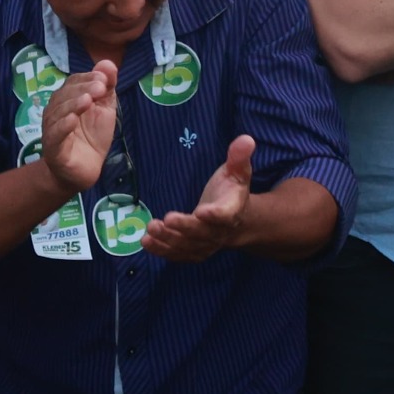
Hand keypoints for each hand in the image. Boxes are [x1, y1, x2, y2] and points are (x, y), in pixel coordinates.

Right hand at [39, 60, 117, 193]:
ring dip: (73, 104)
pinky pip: (55, 135)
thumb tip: (107, 62)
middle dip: (83, 89)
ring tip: (88, 100)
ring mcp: (53, 130)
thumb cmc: (92, 136)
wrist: (85, 170)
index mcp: (67, 99)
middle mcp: (56, 111)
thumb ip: (107, 86)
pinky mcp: (53, 149)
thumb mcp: (105, 107)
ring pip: (58, 113)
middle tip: (100, 88)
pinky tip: (73, 120)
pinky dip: (63, 126)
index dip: (88, 78)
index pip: (73, 82)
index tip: (104, 78)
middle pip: (64, 95)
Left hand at [142, 135, 254, 262]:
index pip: (224, 215)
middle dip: (184, 227)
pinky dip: (162, 250)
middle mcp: (219, 232)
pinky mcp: (192, 252)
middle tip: (166, 219)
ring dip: (168, 239)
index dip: (214, 215)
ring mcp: (205, 245)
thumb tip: (246, 139)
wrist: (235, 220)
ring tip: (151, 228)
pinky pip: (177, 254)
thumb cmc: (231, 190)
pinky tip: (147, 241)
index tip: (201, 211)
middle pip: (201, 233)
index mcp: (231, 211)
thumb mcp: (238, 171)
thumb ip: (239, 157)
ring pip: (186, 245)